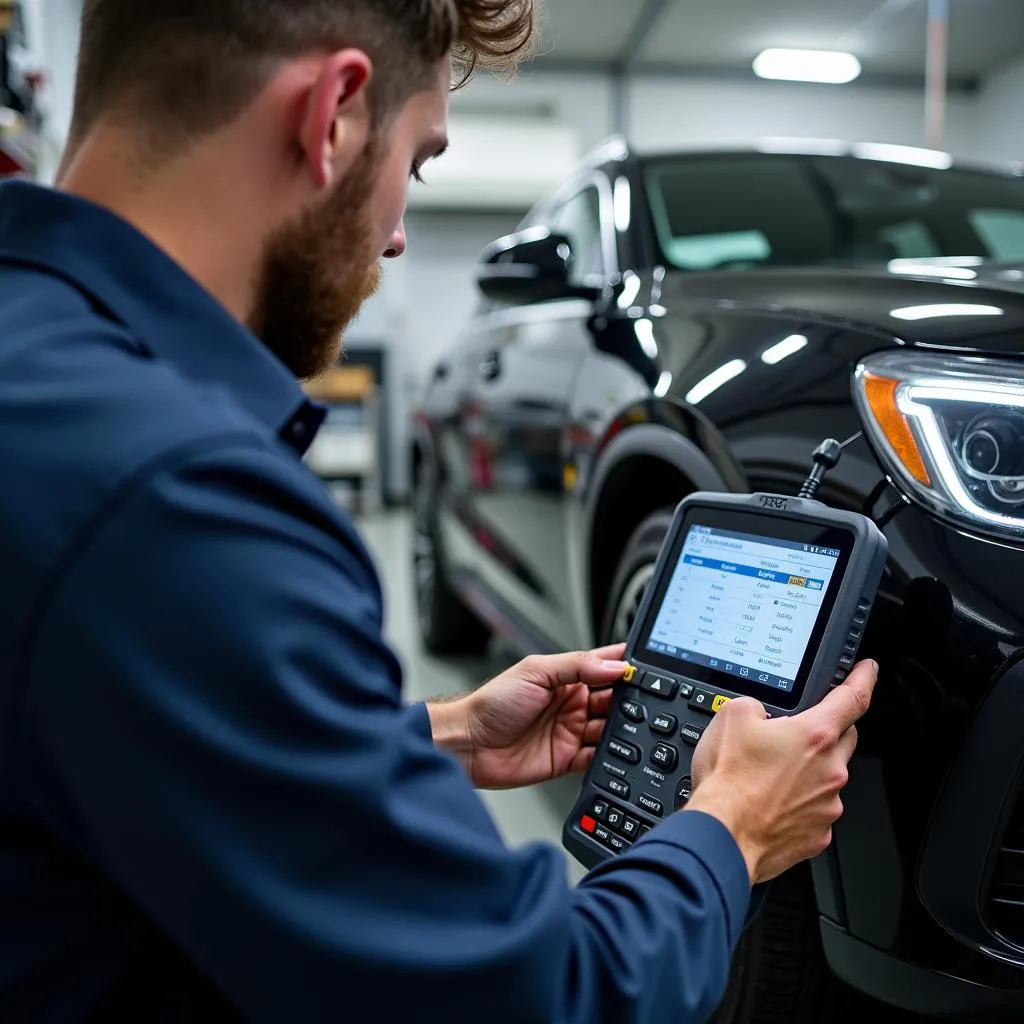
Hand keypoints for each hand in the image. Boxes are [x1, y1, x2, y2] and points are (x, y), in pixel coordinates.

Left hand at [428, 645, 628, 789]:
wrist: (469, 744)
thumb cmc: (491, 703)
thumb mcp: (535, 671)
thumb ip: (576, 666)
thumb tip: (613, 665)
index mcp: (564, 677)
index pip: (603, 667)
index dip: (625, 665)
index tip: (649, 666)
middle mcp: (570, 703)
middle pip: (612, 700)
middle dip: (630, 700)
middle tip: (648, 700)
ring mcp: (570, 731)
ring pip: (609, 730)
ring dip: (623, 729)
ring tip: (636, 726)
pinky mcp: (567, 759)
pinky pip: (597, 759)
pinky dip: (610, 758)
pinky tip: (618, 753)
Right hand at [685, 660, 877, 885]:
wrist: (722, 836)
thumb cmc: (728, 783)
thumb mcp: (731, 716)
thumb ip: (755, 704)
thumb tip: (760, 712)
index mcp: (814, 736)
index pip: (854, 698)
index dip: (864, 679)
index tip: (868, 671)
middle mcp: (830, 771)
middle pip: (845, 738)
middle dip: (828, 729)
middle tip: (797, 732)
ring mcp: (827, 805)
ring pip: (829, 777)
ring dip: (808, 771)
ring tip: (768, 776)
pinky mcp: (817, 835)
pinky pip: (816, 810)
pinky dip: (799, 803)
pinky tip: (770, 802)